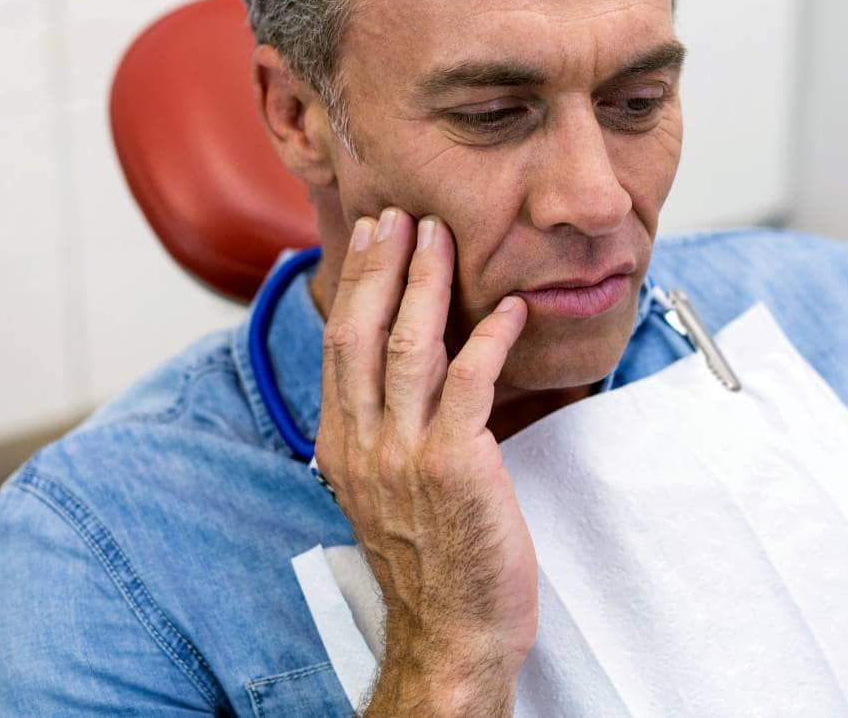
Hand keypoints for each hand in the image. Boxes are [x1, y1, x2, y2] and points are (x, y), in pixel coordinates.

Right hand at [313, 208, 534, 716]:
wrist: (453, 632)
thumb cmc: (433, 564)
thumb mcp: (387, 492)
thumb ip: (384, 433)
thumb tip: (399, 379)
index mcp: (341, 448)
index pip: (340, 347)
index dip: (356, 286)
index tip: (371, 238)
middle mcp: (363, 445)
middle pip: (362, 333)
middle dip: (381, 266)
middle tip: (399, 215)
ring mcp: (405, 454)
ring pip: (409, 347)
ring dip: (425, 284)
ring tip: (440, 236)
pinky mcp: (456, 465)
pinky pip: (470, 383)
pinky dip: (488, 338)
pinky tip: (507, 308)